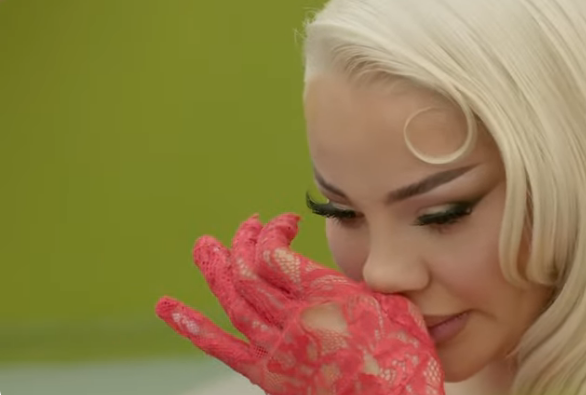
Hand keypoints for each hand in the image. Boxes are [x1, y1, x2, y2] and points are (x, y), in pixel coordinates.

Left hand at [155, 213, 444, 394]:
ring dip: (215, 270)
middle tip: (246, 225)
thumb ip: (362, 280)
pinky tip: (170, 308)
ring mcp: (278, 348)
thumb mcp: (396, 304)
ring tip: (203, 246)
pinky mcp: (270, 375)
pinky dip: (193, 327)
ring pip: (234, 301)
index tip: (284, 222)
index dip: (272, 231)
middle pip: (249, 272)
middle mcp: (295, 318)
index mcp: (327, 296)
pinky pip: (223, 349)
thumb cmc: (406, 357)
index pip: (275, 254)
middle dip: (244, 241)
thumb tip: (348, 258)